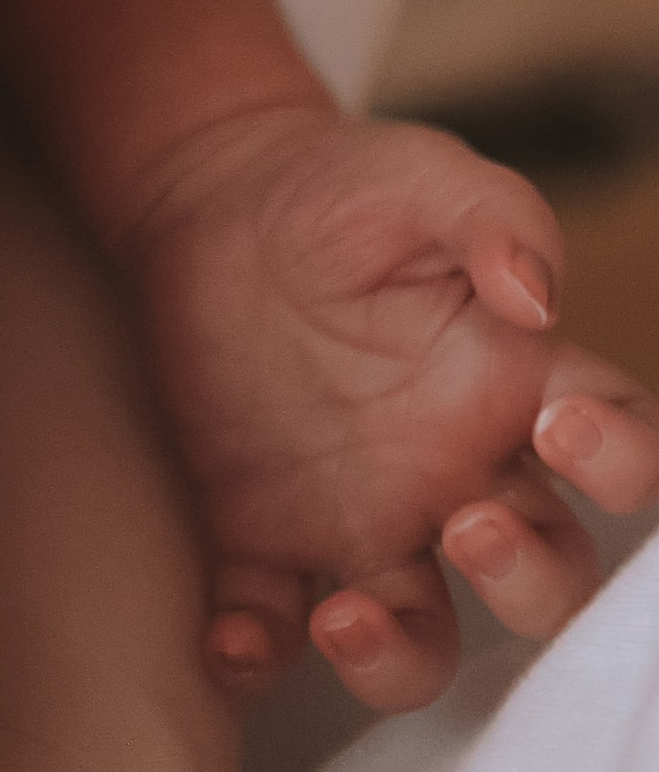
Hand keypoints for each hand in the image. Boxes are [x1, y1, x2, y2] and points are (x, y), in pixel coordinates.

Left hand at [126, 103, 658, 713]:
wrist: (210, 194)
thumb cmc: (340, 189)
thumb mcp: (424, 175)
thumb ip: (495, 216)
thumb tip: (538, 295)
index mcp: (515, 388)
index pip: (618, 451)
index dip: (622, 463)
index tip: (568, 430)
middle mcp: (457, 474)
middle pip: (541, 575)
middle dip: (525, 578)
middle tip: (469, 525)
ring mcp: (364, 514)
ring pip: (420, 634)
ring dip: (399, 652)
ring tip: (348, 615)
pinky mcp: (264, 530)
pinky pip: (273, 618)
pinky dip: (257, 645)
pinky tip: (233, 635)